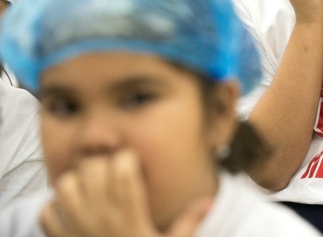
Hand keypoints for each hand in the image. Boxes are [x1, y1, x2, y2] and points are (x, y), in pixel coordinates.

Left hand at [40, 150, 211, 236]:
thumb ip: (190, 222)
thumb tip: (210, 201)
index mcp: (131, 217)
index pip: (124, 170)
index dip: (127, 159)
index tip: (133, 164)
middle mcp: (102, 219)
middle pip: (93, 169)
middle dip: (102, 163)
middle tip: (111, 170)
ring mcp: (78, 231)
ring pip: (66, 185)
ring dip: (76, 181)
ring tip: (90, 186)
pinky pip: (46, 214)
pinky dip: (54, 207)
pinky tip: (70, 210)